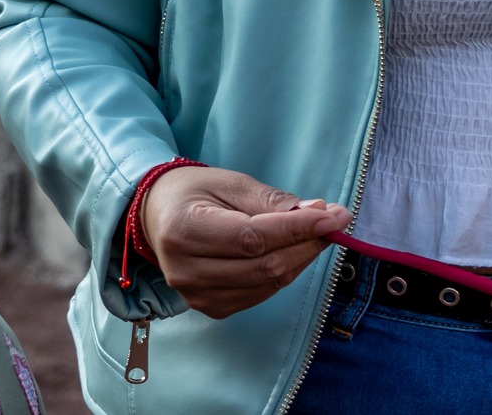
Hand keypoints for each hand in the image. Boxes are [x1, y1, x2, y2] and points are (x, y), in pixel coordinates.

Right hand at [137, 165, 351, 318]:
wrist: (157, 216)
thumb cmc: (194, 192)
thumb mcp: (230, 183)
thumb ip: (272, 201)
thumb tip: (319, 215)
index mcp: (184, 231)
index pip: (252, 238)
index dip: (296, 230)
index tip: (333, 216)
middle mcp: (186, 270)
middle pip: (264, 267)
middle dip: (307, 244)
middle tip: (334, 221)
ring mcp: (197, 295)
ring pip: (268, 285)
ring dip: (300, 259)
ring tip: (313, 232)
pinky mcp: (211, 308)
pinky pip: (260, 295)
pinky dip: (283, 273)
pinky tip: (288, 251)